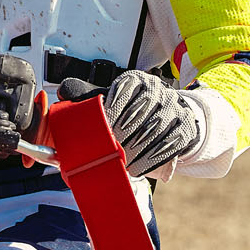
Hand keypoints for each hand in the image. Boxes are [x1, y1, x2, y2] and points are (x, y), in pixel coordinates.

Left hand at [58, 70, 200, 176]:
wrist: (173, 113)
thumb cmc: (136, 108)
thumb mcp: (113, 97)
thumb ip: (87, 96)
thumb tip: (64, 93)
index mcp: (136, 80)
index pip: (122, 93)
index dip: (110, 113)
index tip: (100, 130)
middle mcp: (156, 90)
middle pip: (137, 114)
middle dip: (120, 136)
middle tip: (106, 153)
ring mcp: (173, 108)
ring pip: (152, 132)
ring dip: (133, 152)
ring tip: (119, 164)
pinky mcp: (185, 128)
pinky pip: (168, 146)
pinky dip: (150, 161)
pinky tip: (136, 169)